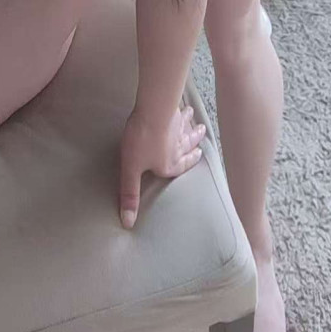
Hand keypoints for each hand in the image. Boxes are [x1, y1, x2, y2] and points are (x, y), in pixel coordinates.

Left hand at [118, 104, 205, 228]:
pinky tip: (186, 109)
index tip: (199, 155)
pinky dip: (185, 113)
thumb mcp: (130, 170)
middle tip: (202, 136)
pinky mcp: (173, 112)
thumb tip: (128, 223)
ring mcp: (177, 129)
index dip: (190, 161)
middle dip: (195, 142)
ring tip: (200, 124)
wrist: (152, 110)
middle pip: (188, 146)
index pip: (181, 167)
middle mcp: (177, 148)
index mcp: (169, 165)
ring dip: (193, 129)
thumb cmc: (141, 141)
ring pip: (187, 131)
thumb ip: (130, 194)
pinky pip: (182, 115)